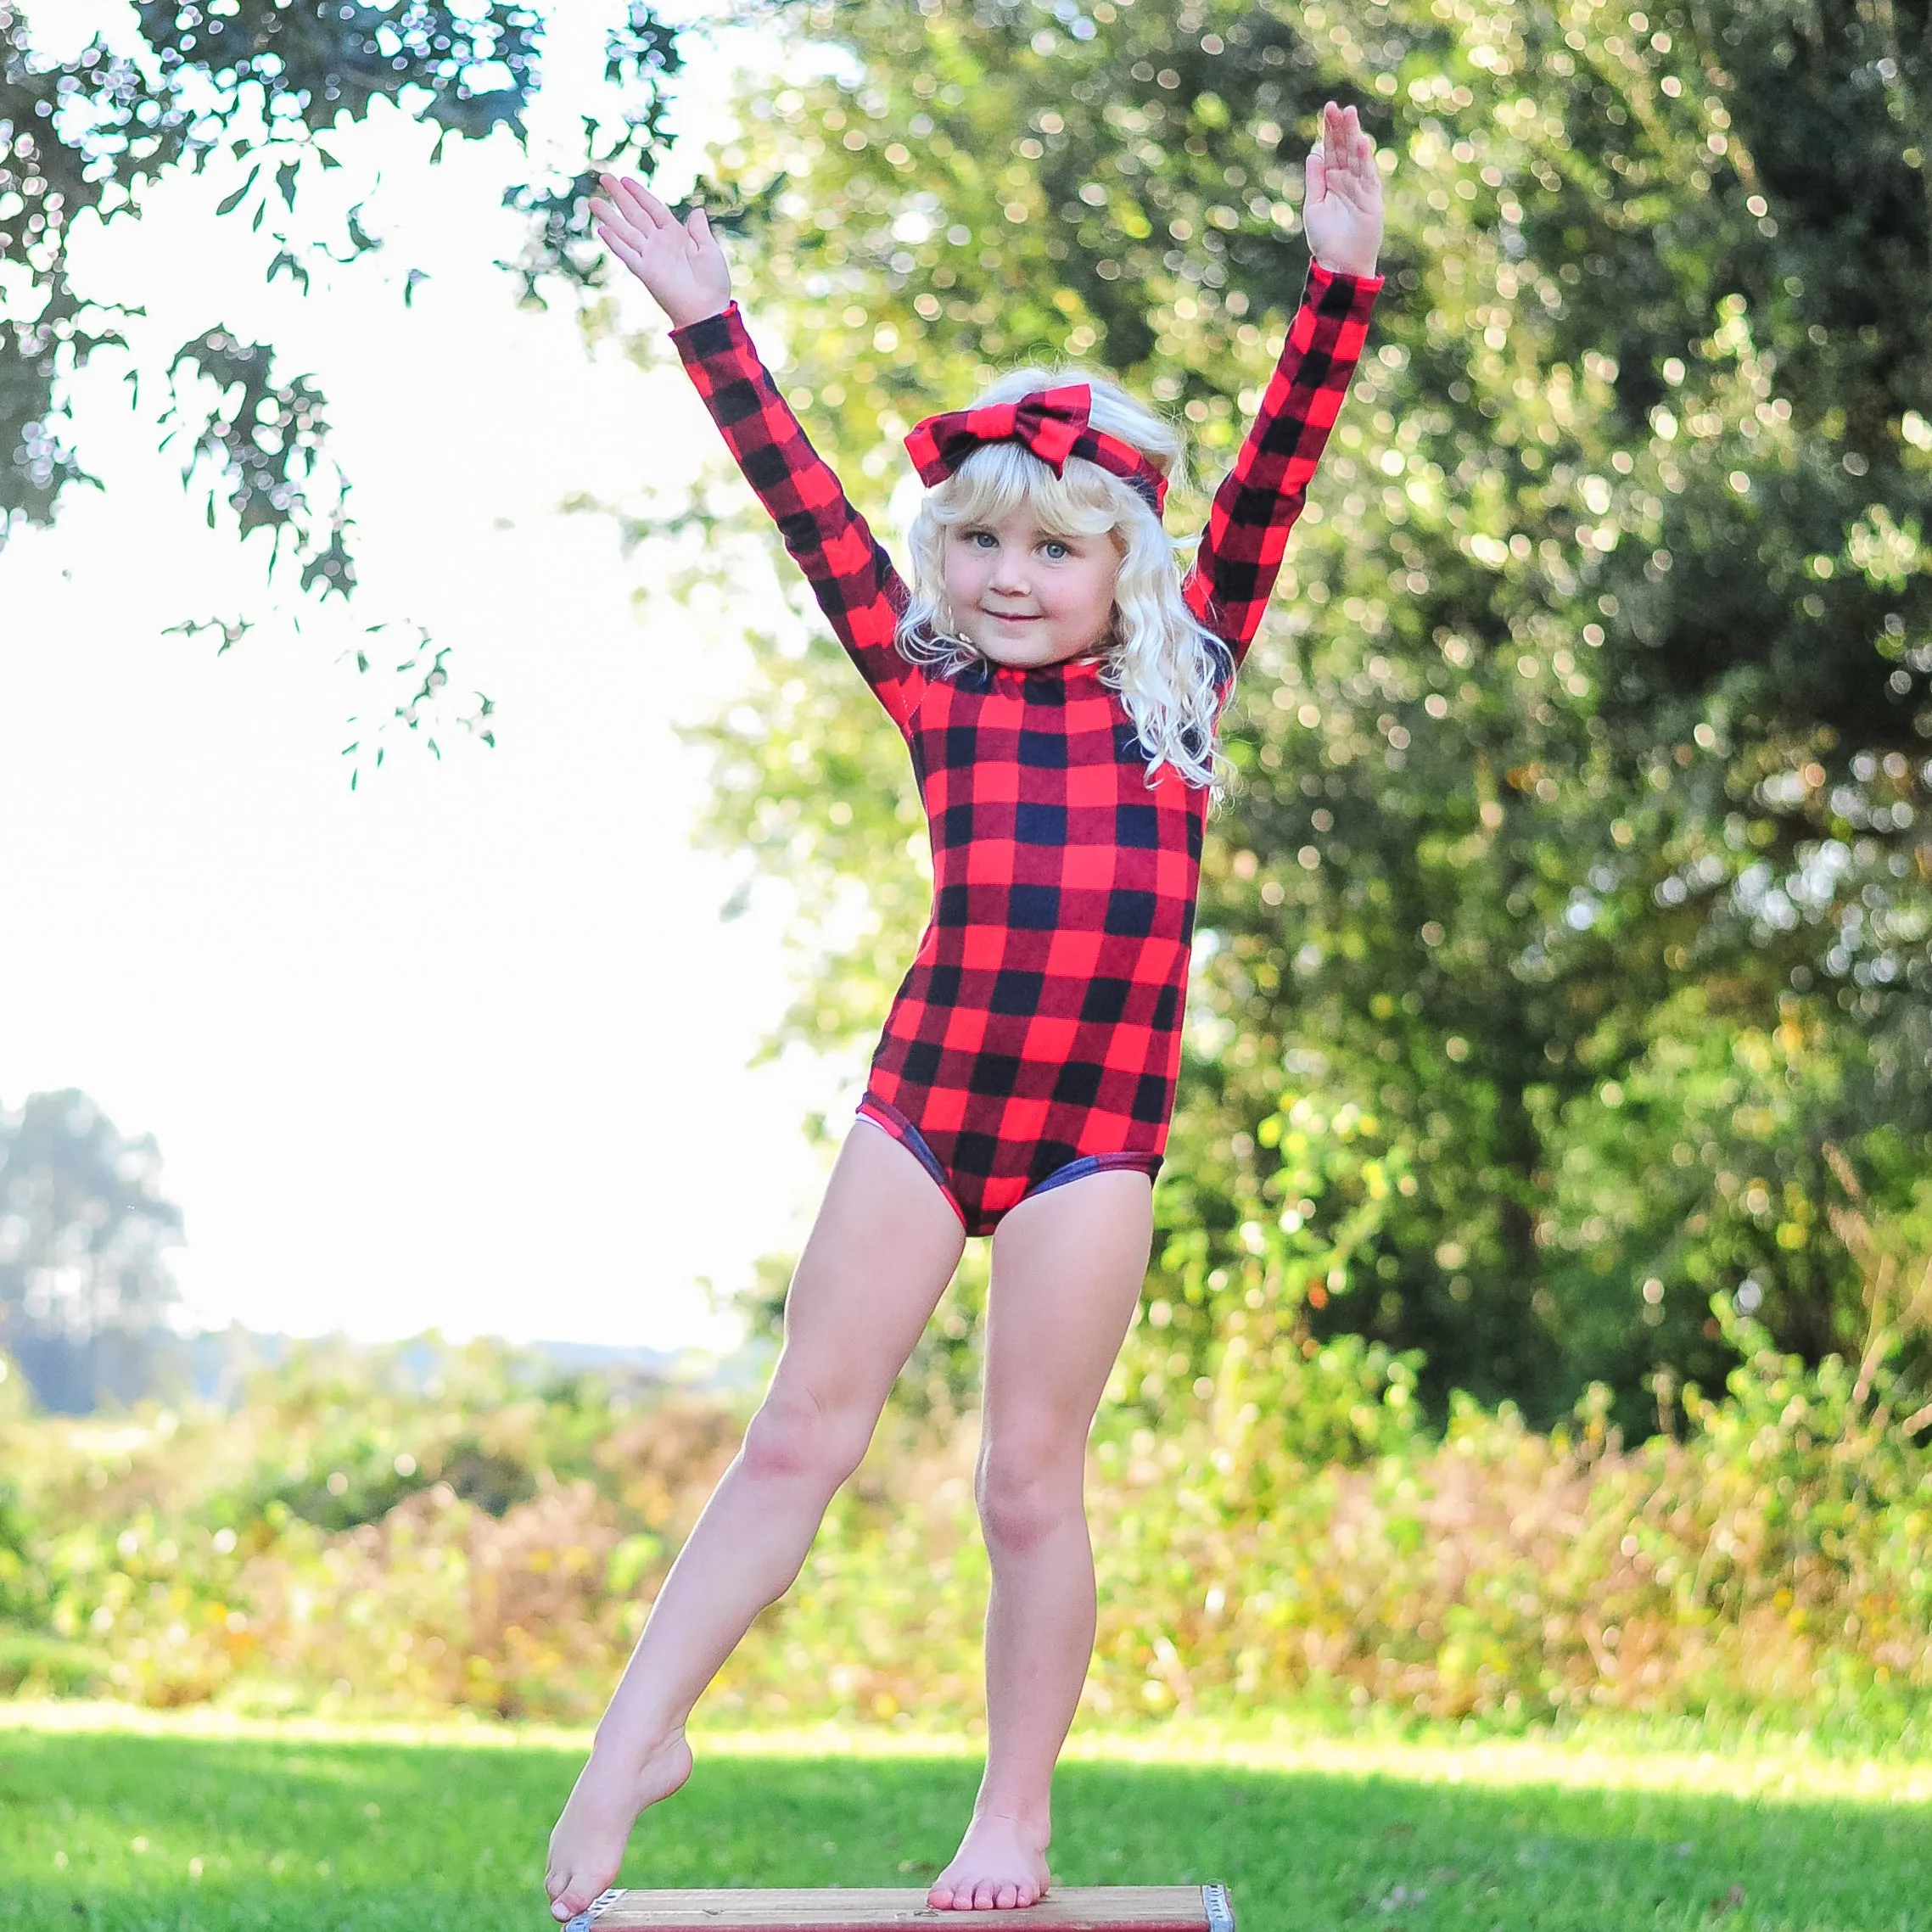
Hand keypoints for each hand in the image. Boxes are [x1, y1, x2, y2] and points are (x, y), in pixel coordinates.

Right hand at [590, 173, 731, 327]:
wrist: (708, 310)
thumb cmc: (713, 283)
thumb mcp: (709, 250)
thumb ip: (699, 230)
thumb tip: (697, 210)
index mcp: (675, 235)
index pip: (653, 208)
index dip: (640, 194)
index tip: (625, 180)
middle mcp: (659, 243)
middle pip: (635, 214)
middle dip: (620, 196)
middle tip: (604, 177)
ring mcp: (651, 257)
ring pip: (626, 231)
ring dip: (609, 216)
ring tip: (593, 201)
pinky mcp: (646, 273)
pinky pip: (628, 255)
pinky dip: (616, 243)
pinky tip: (602, 230)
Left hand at [1302, 101, 1384, 278]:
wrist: (1339, 264)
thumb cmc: (1325, 239)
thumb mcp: (1314, 206)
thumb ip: (1315, 180)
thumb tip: (1313, 153)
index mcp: (1333, 181)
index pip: (1332, 150)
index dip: (1330, 131)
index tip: (1328, 110)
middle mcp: (1347, 180)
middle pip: (1344, 148)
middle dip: (1340, 127)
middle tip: (1335, 106)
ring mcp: (1361, 188)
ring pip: (1356, 157)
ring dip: (1353, 135)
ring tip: (1350, 113)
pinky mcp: (1371, 200)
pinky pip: (1367, 176)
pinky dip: (1364, 160)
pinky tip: (1361, 142)